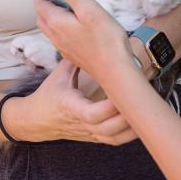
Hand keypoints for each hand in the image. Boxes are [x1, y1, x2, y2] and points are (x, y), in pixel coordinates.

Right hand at [5, 58, 135, 144]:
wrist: (35, 120)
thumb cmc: (48, 95)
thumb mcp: (58, 75)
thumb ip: (75, 59)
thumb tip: (90, 39)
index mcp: (70, 107)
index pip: (92, 114)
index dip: (109, 108)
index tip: (120, 94)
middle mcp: (80, 123)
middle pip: (108, 129)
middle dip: (127, 117)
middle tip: (142, 99)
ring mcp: (88, 133)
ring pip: (114, 138)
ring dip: (131, 127)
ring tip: (145, 111)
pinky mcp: (93, 138)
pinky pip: (114, 141)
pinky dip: (129, 134)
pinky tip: (140, 123)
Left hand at [34, 0, 134, 84]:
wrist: (115, 71)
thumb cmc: (106, 40)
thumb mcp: (88, 8)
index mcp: (56, 22)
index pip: (40, 3)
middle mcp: (55, 36)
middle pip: (42, 17)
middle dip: (44, 3)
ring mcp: (63, 47)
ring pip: (50, 29)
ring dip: (51, 16)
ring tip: (64, 7)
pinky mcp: (72, 55)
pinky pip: (60, 38)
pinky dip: (60, 28)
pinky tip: (75, 27)